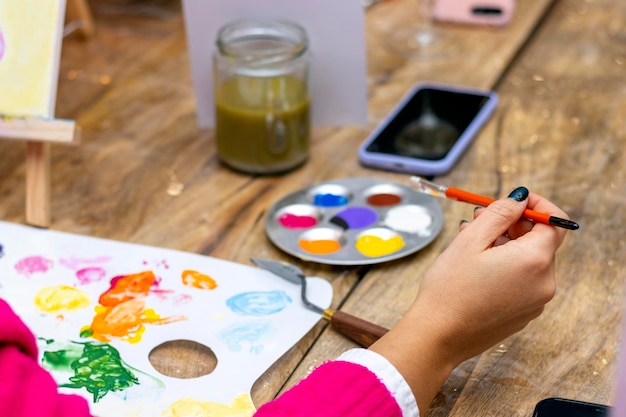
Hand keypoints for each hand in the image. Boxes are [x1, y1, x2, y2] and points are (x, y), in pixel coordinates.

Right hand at [369, 187, 568, 412]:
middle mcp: (544, 283)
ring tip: (470, 241)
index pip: (555, 223)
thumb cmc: (450, 288)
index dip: (537, 206)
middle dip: (513, 224)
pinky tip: (476, 266)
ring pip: (528, 261)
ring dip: (505, 245)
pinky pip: (522, 281)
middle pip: (540, 242)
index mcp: (534, 261)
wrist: (438, 337)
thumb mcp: (471, 240)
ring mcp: (536, 302)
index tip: (515, 200)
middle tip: (479, 217)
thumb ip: (500, 213)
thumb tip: (521, 196)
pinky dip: (505, 266)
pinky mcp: (524, 315)